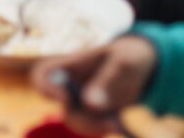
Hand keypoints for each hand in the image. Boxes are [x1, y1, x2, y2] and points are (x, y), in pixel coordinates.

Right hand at [30, 37, 157, 135]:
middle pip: (63, 108)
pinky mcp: (94, 115)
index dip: (44, 88)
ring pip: (76, 122)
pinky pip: (92, 127)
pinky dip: (103, 129)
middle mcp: (70, 84)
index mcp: (70, 64)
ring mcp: (81, 101)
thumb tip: (91, 105)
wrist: (142, 65)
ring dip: (95, 127)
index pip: (42, 74)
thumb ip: (108, 80)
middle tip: (109, 123)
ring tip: (116, 123)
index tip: (65, 98)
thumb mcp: (124, 62)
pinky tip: (119, 125)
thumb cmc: (129, 55)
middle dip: (83, 119)